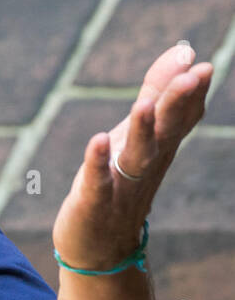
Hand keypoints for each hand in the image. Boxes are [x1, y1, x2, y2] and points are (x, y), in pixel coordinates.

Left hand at [51, 43, 213, 271]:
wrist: (100, 247)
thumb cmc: (120, 182)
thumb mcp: (140, 134)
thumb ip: (158, 93)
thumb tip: (185, 51)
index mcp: (159, 148)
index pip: (180, 117)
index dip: (190, 92)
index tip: (203, 64)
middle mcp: (146, 164)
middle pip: (166, 130)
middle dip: (177, 103)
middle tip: (194, 74)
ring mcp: (122, 184)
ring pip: (137, 155)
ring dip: (142, 130)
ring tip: (143, 104)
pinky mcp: (95, 202)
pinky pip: (98, 182)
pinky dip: (98, 163)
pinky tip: (97, 140)